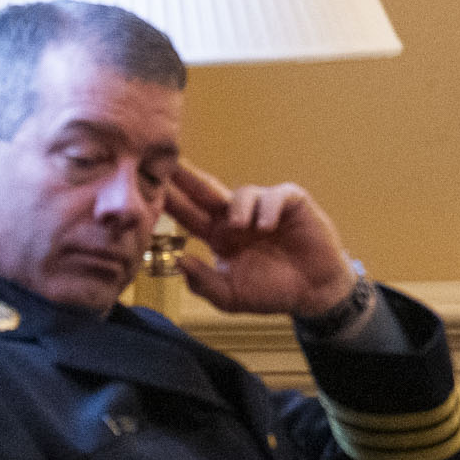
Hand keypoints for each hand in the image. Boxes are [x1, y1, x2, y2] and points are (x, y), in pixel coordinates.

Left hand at [166, 161, 360, 318]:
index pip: (189, 214)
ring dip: (239, 208)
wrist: (313, 293)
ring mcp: (264, 208)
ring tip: (241, 228)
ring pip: (244, 193)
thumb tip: (181, 261)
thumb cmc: (272, 292)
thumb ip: (204, 284)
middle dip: (189, 177)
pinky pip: (276, 196)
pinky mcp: (291, 204)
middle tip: (171, 163)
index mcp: (219, 236)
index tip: (146, 190)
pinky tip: (268, 226)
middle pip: (208, 191)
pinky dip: (269, 208)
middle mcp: (238, 217)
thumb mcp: (231, 297)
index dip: (171, 202)